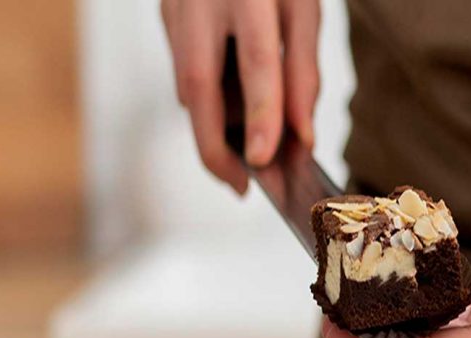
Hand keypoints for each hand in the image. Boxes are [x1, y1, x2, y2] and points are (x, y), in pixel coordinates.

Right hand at [161, 0, 320, 192]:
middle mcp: (201, 2)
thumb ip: (303, 73)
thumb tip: (301, 136)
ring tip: (244, 156)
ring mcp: (175, 10)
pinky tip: (231, 116)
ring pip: (188, 86)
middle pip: (198, 85)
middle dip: (214, 146)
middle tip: (239, 185)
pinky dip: (210, 105)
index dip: (259, 114)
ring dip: (213, 129)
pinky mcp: (166, 19)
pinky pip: (186, 74)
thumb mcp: (303, 7)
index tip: (262, 160)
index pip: (255, 61)